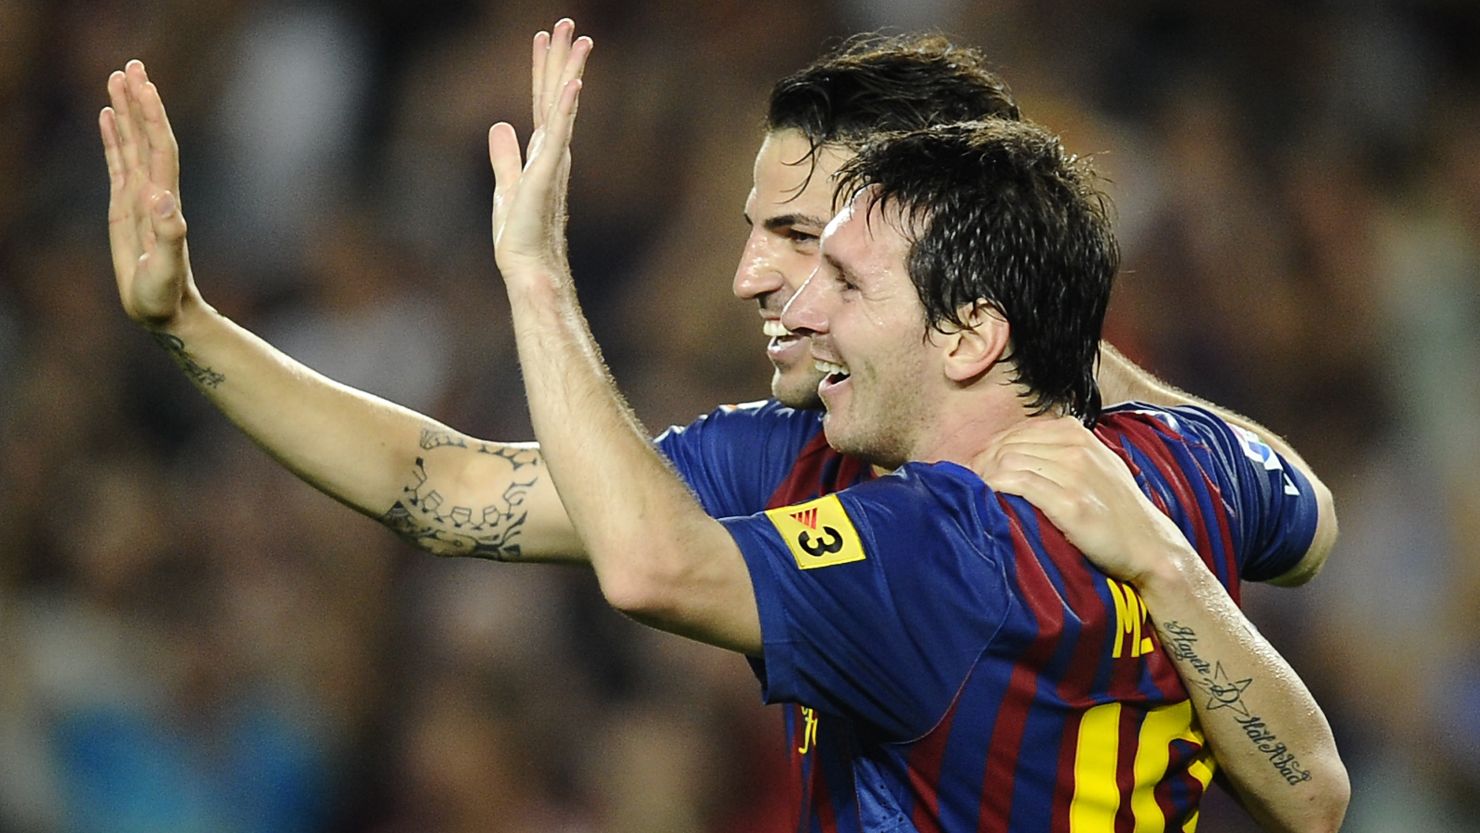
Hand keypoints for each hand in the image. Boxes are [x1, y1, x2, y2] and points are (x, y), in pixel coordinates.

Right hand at [100, 60, 198, 329]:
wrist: (164, 310)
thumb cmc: (165, 293)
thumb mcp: (165, 267)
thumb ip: (168, 233)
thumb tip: (162, 196)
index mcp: (163, 199)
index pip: (159, 147)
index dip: (152, 116)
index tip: (144, 85)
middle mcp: (154, 191)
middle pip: (147, 136)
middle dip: (140, 101)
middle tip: (132, 64)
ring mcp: (140, 197)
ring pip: (132, 144)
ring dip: (126, 112)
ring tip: (118, 78)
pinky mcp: (125, 206)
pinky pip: (118, 163)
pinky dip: (114, 137)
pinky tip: (109, 117)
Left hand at [489, 19, 592, 286]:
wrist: (527, 267)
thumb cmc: (521, 236)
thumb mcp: (506, 186)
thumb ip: (505, 156)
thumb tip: (499, 125)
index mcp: (542, 153)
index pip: (542, 102)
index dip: (542, 69)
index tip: (544, 38)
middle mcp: (552, 152)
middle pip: (556, 95)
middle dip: (562, 58)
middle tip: (568, 23)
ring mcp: (552, 161)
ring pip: (561, 106)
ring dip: (569, 70)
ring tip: (578, 39)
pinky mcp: (545, 175)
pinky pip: (558, 135)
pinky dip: (566, 108)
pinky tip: (573, 84)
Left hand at [974, 416, 1194, 586]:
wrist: (1150, 546)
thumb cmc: (1116, 510)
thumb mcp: (1094, 465)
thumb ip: (1059, 452)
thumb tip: (1011, 452)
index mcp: (1078, 434)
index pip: (1017, 432)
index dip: (991, 449)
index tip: (979, 469)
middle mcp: (1076, 448)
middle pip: (1007, 446)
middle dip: (982, 464)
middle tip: (970, 484)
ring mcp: (1075, 474)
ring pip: (1008, 462)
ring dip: (985, 478)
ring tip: (977, 495)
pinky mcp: (1072, 504)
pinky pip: (1019, 484)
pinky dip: (996, 489)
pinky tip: (990, 499)